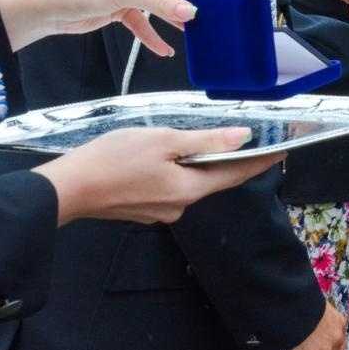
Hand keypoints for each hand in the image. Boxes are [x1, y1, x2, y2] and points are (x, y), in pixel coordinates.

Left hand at [0, 0, 209, 52]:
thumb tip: (191, 12)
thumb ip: (159, 3)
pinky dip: (152, 35)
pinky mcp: (121, 8)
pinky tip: (164, 50)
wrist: (46, 8)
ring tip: (195, 32)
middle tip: (210, 16)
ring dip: (172, 19)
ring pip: (158, 5)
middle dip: (186, 2)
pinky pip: (143, 22)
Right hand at [32, 126, 281, 225]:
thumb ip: (205, 141)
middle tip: (251, 142)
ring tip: (209, 143)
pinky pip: (170, 186)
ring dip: (200, 164)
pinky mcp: (141, 208)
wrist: (66, 189)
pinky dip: (177, 171)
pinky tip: (170, 157)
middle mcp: (179, 206)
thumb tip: (242, 138)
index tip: (281, 152)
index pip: (236, 174)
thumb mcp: (164, 141)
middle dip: (232, 161)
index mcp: (189, 190)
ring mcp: (159, 210)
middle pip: (215, 180)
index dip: (260, 162)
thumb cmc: (113, 160)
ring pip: (190, 183)